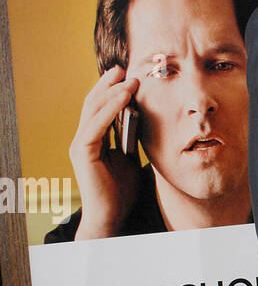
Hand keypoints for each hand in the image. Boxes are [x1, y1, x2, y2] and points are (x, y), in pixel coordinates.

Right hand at [69, 66, 141, 239]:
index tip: (127, 76)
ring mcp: (81, 145)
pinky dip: (110, 108)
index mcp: (95, 140)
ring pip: (93, 109)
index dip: (112, 91)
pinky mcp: (82, 152)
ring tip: (129, 78)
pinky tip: (125, 97)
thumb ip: (133, 141)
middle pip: (94, 103)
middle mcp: (84, 139)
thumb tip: (149, 122)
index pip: (100, 109)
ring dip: (112, 92)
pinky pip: (96, 124)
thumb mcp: (131, 160)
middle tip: (124, 68)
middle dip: (109, 84)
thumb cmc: (122, 193)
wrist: (113, 217)